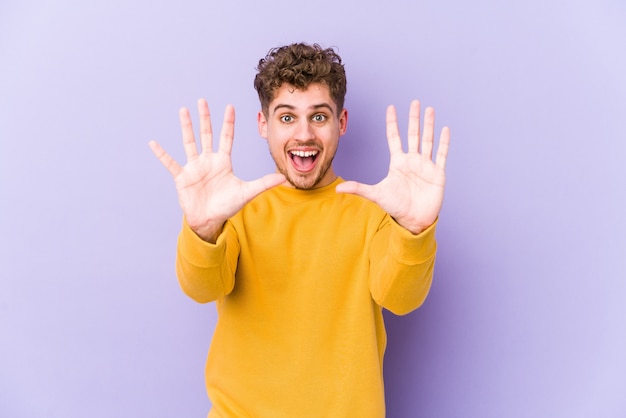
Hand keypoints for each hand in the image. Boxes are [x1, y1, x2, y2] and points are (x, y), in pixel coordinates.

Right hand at [149, 99, 285, 241]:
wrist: (209, 220)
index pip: (226, 138)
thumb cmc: (227, 206)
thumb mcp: (247, 192)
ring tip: (183, 110)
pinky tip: (153, 143)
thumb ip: (264, 183)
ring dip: (186, 127)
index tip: (230, 106)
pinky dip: (162, 154)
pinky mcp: (182, 177)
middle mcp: (208, 161)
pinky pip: (170, 163)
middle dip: (205, 118)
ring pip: (189, 142)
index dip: (228, 123)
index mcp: (223, 162)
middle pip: (207, 134)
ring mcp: (194, 167)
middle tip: (203, 100)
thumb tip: (284, 178)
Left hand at [336, 100, 449, 233]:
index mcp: (398, 162)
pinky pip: (441, 154)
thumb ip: (358, 188)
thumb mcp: (376, 194)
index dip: (393, 123)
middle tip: (415, 102)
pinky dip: (444, 142)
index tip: (391, 107)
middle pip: (413, 134)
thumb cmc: (395, 207)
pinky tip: (445, 129)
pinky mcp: (437, 173)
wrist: (413, 220)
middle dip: (414, 118)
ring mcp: (425, 166)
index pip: (395, 137)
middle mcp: (412, 161)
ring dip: (429, 125)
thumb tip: (337, 188)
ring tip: (430, 109)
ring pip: (428, 140)